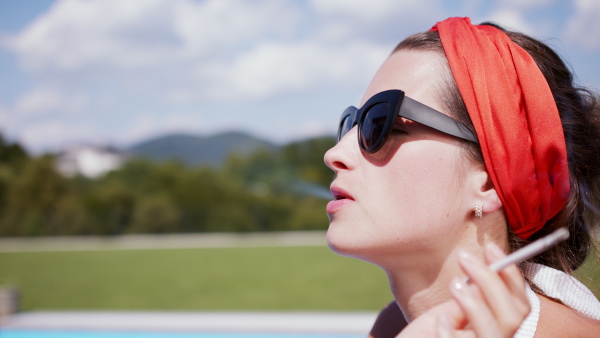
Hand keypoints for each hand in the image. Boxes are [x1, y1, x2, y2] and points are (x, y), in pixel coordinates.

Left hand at [398, 243, 530, 336]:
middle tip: (464, 257)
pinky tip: (440, 320)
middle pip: (513, 317)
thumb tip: (486, 269)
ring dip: (476, 304)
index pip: (519, 305)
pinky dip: (450, 334)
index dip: (511, 275)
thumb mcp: (448, 314)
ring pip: (496, 334)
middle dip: (491, 282)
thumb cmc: (426, 336)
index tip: (490, 248)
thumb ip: (469, 300)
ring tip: (454, 284)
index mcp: (496, 330)